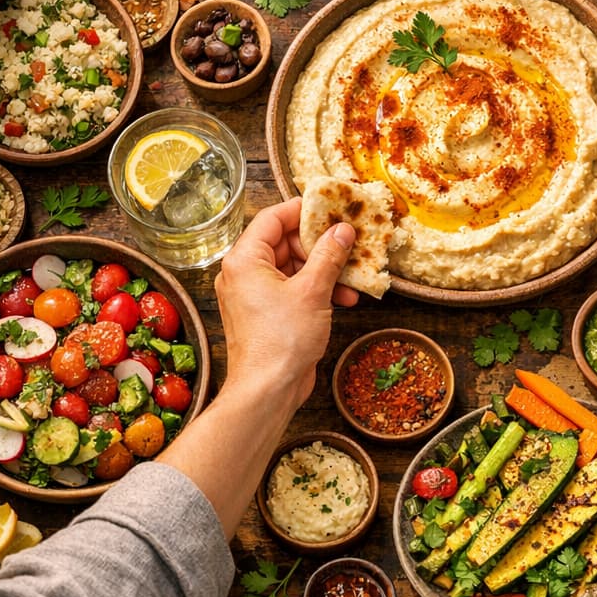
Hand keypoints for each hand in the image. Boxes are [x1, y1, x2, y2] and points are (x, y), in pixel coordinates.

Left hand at [214, 198, 357, 411]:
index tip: (331, 206)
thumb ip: (329, 255)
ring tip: (352, 278)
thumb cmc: (280, 340)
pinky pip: (294, 288)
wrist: (268, 390)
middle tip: (349, 242)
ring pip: (294, 267)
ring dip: (325, 269)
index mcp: (245, 260)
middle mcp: (244, 273)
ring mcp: (254, 294)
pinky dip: (317, 289)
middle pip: (286, 242)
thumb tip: (342, 230)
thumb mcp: (313, 290)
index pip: (273, 218)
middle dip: (321, 244)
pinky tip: (344, 298)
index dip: (304, 209)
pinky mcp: (267, 313)